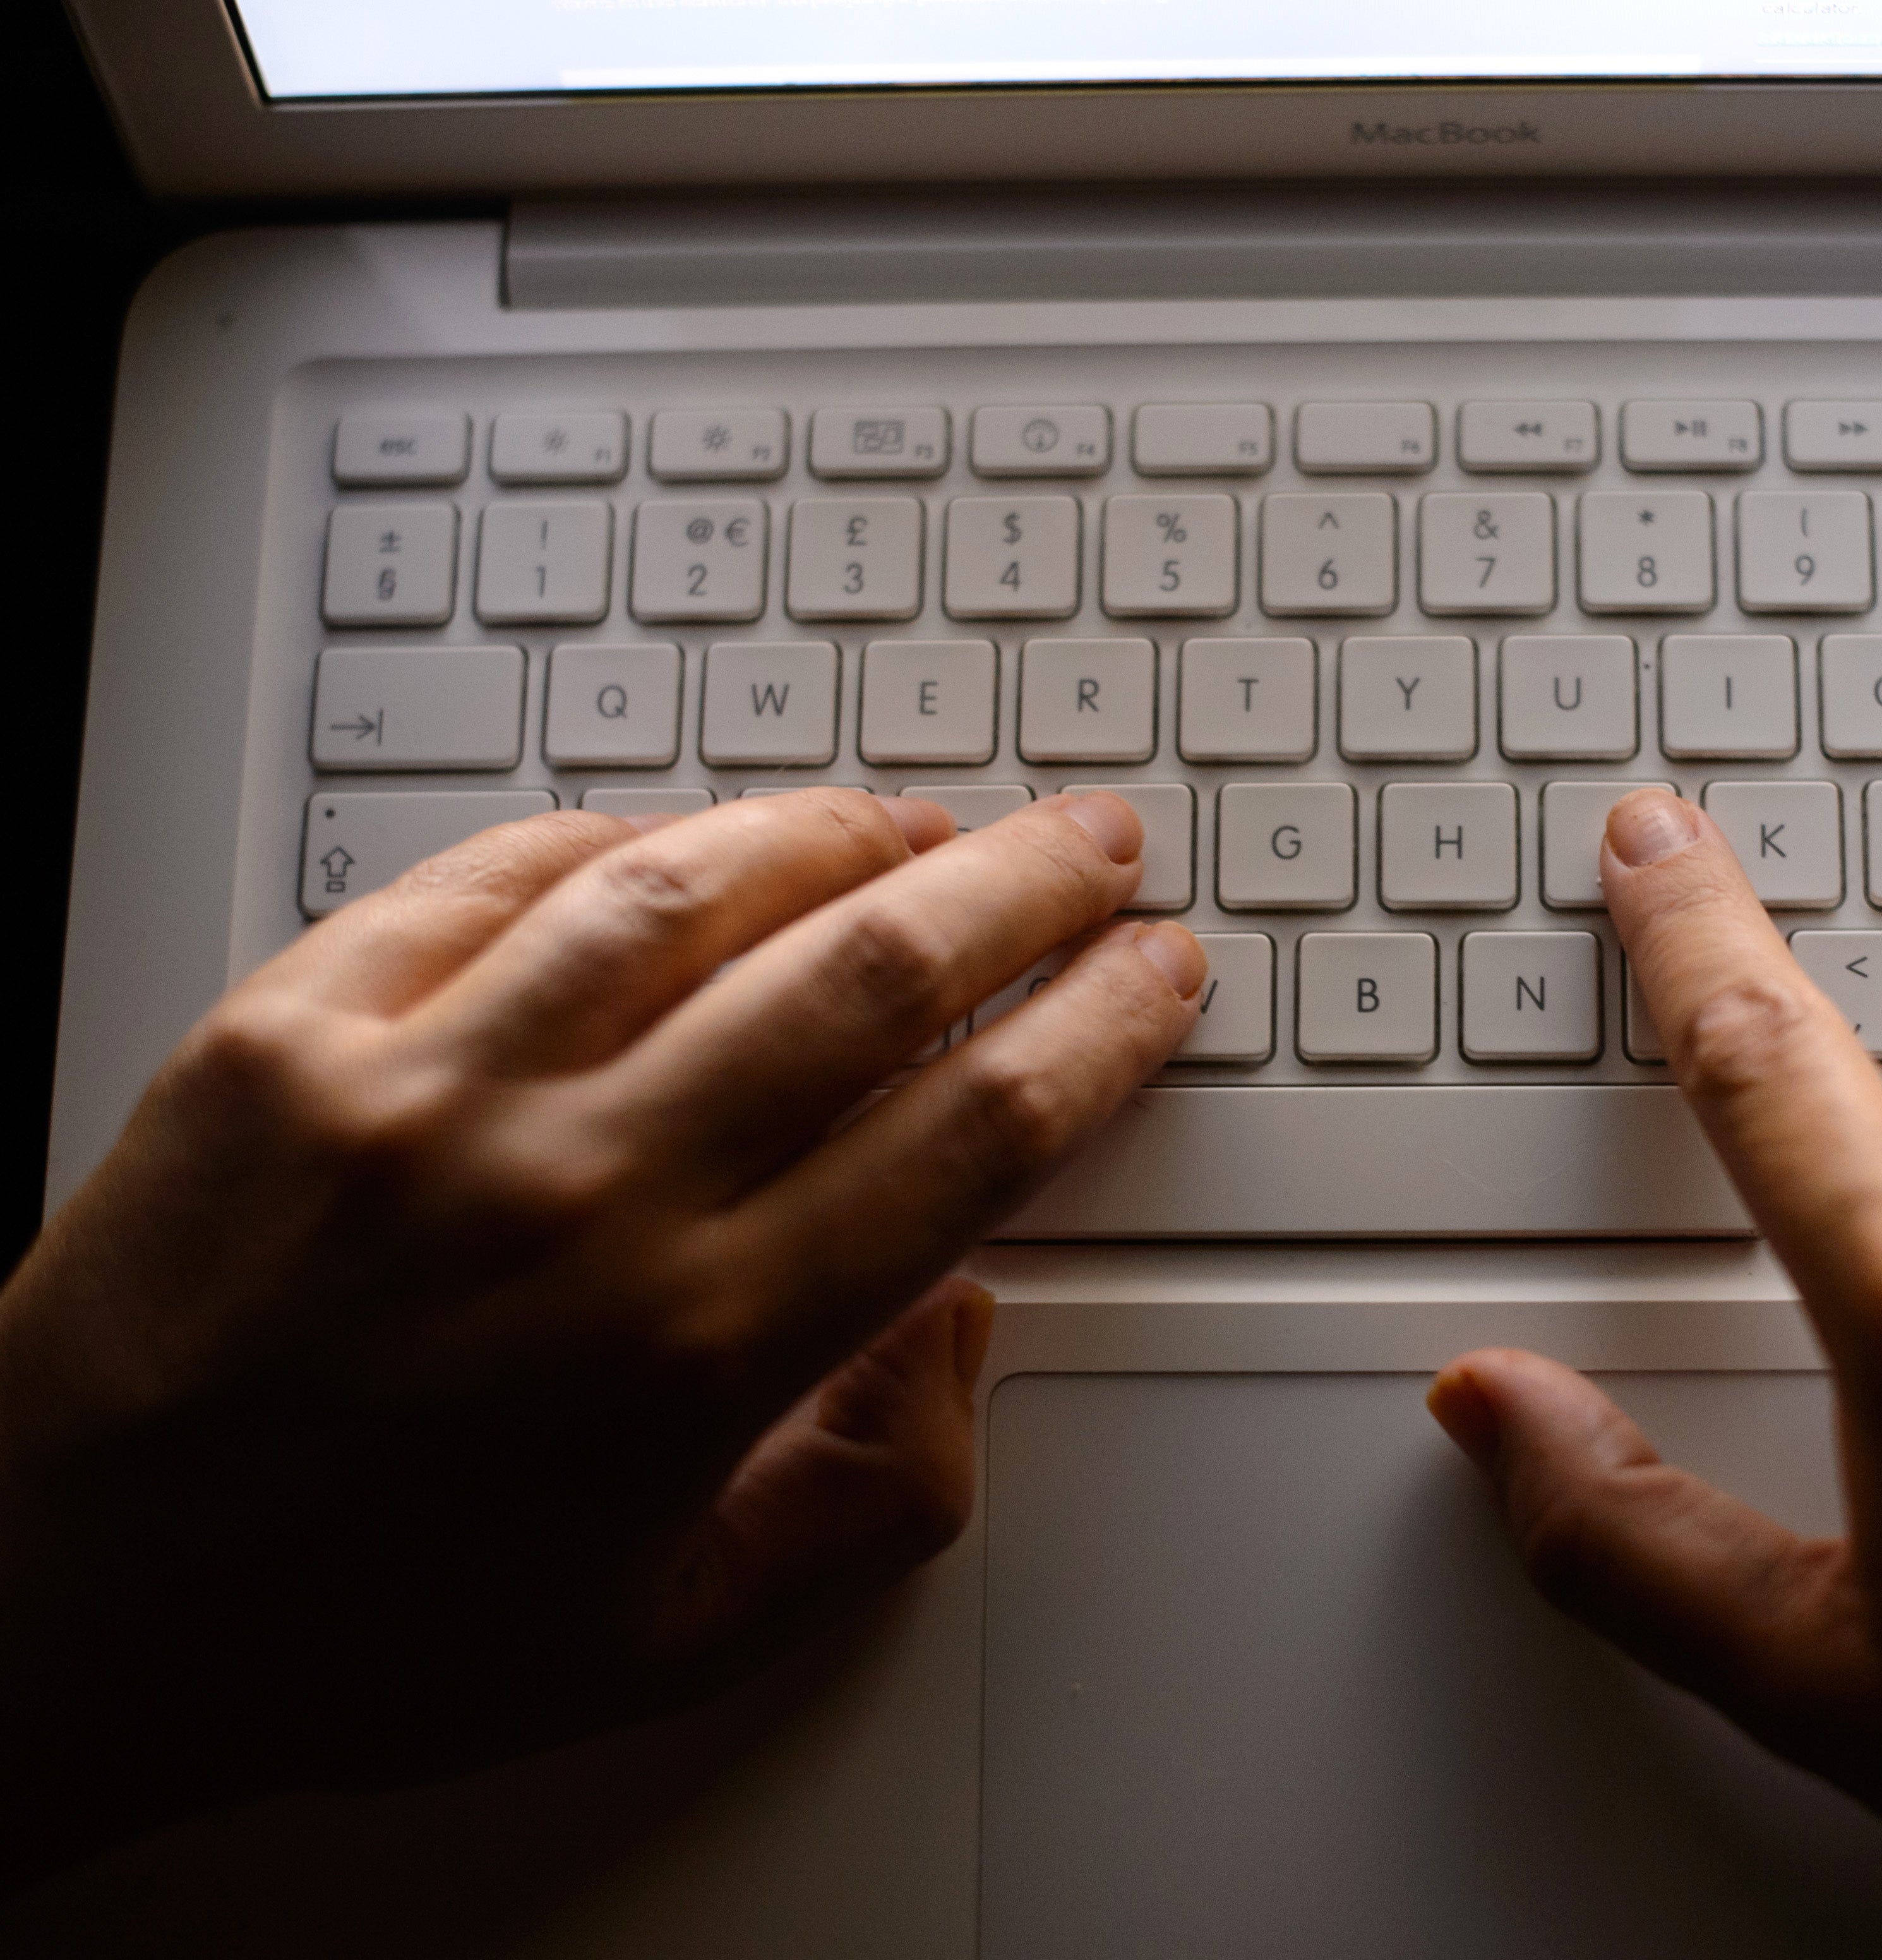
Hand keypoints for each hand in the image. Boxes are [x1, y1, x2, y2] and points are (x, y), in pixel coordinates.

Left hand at [0, 789, 1203, 1885]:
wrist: (60, 1593)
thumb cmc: (358, 1627)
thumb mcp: (673, 1636)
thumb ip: (875, 1503)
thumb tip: (963, 1326)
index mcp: (696, 1348)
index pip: (973, 1131)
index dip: (1098, 1029)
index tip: (1152, 977)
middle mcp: (579, 1195)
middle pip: (873, 973)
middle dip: (1025, 889)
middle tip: (1092, 848)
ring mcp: (427, 1091)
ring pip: (698, 886)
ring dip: (845, 831)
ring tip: (921, 822)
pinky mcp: (294, 1025)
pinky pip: (499, 874)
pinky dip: (626, 838)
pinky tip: (694, 840)